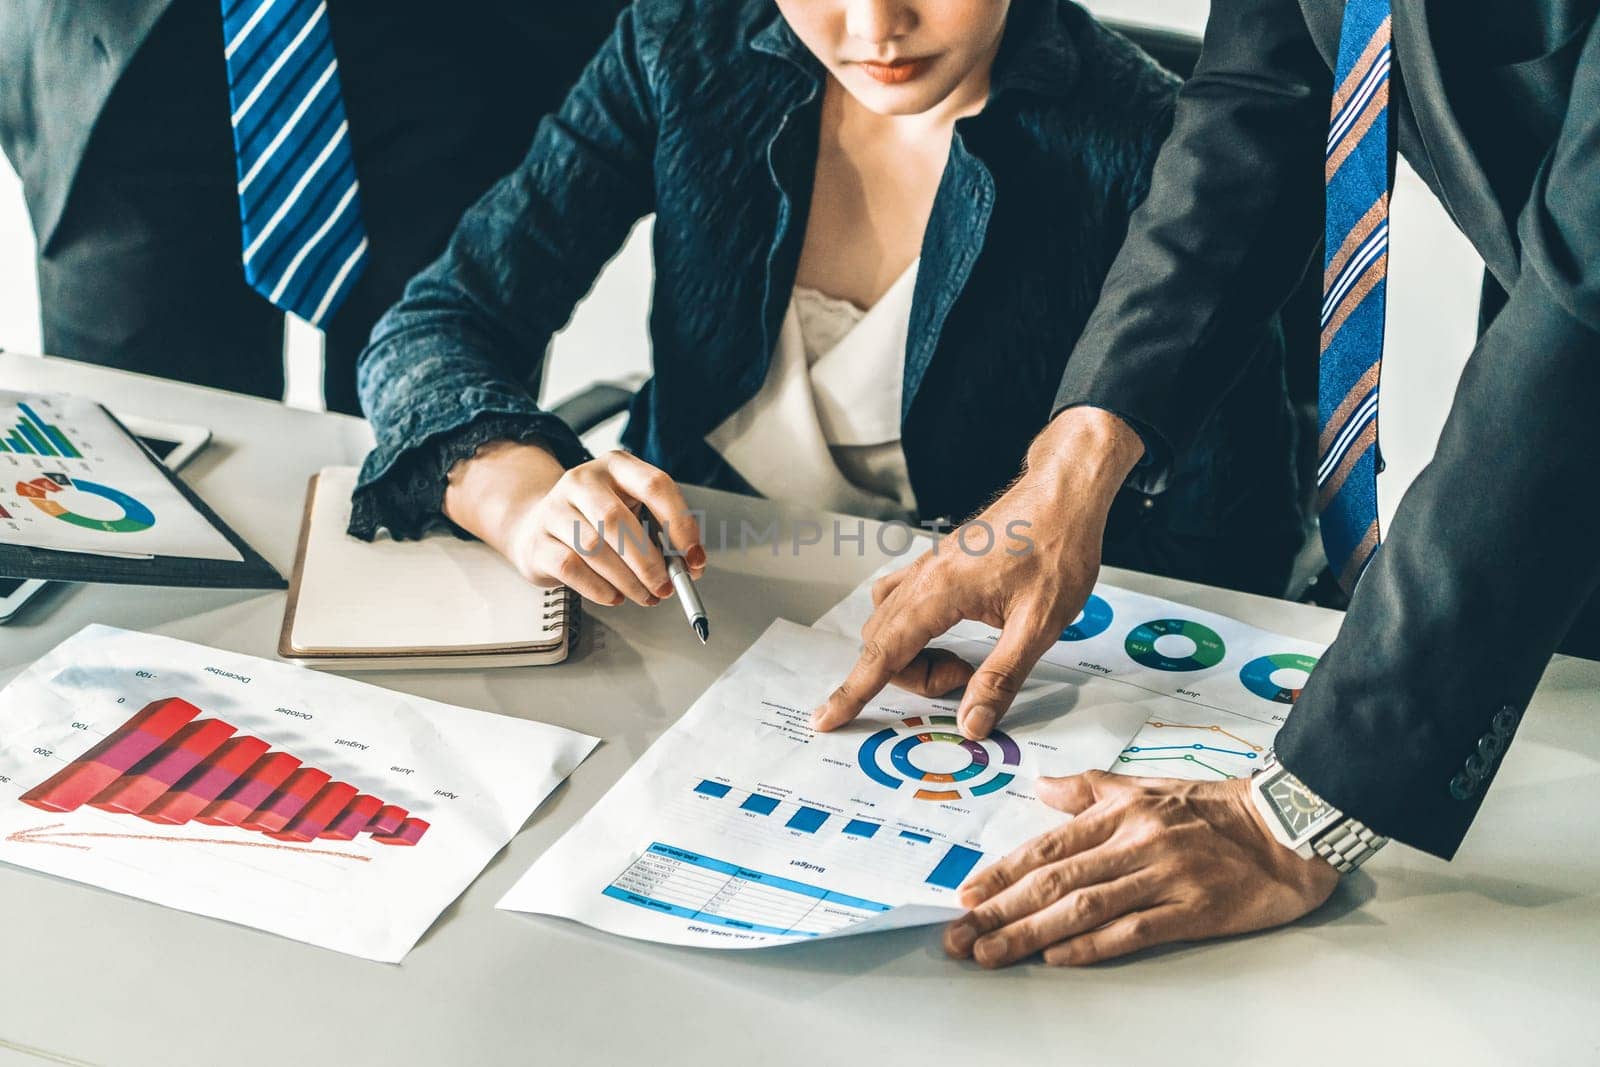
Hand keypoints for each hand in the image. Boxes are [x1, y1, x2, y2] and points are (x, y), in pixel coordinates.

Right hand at [443, 442, 704, 606]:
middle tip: (666, 587)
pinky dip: (599, 588)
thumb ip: (660, 533)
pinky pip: (571, 568)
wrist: (537, 524)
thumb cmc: (595, 520)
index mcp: (617, 466)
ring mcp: (555, 508)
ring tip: (645, 595)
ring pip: (594, 547)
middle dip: (649, 562)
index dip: (680, 524)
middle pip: (618, 521)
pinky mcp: (538, 540)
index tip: (694, 557)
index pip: (655, 486)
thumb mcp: (630, 511)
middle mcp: (583, 480)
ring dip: (627, 580)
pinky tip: (615, 596)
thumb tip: (689, 565)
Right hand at [810, 407, 1144, 738]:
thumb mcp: (1040, 625)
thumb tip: (971, 723)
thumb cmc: (1058, 549)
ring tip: (963, 661)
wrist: (1064, 494)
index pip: (884, 653)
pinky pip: (901, 600)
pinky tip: (945, 632)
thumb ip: (1001, 677)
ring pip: (889, 622)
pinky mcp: (939, 562)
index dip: (853, 691)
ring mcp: (928, 566)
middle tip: (967, 679)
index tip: (826, 718)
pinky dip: (910, 628)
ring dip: (912, 654)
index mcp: (940, 591)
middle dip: (913, 676)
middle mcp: (924, 576)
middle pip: (883, 643)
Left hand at [943, 771, 1339, 966]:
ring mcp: (1164, 875)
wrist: (1286, 827)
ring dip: (1030, 933)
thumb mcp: (1145, 786)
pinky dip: (1090, 946)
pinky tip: (1056, 957)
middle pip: (1054, 882)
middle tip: (960, 936)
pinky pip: (1132, 930)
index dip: (1001, 873)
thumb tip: (1040, 787)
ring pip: (1083, 907)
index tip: (965, 896)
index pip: (1047, 847)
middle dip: (1000, 911)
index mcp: (1120, 813)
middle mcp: (1135, 842)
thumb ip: (1089, 790)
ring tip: (992, 954)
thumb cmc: (1214, 809)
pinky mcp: (1193, 908)